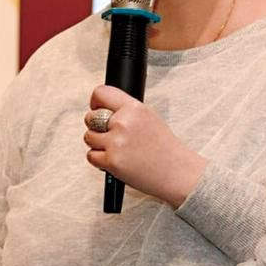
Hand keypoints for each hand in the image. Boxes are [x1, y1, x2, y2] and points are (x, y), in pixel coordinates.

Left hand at [84, 85, 206, 207]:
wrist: (176, 172)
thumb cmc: (164, 148)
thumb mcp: (150, 118)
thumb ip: (127, 111)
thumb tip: (103, 108)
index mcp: (134, 108)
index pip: (102, 93)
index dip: (96, 102)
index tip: (98, 109)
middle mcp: (124, 122)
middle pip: (90, 117)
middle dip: (96, 127)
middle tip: (111, 135)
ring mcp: (116, 142)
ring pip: (89, 137)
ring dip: (98, 144)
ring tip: (117, 149)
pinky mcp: (112, 161)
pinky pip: (91, 156)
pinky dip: (99, 160)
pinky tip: (116, 159)